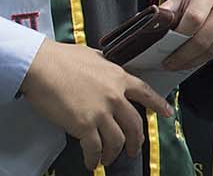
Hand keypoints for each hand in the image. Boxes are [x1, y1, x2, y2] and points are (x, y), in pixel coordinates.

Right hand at [21, 40, 170, 168]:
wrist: (41, 65)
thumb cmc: (60, 59)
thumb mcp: (93, 56)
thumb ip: (105, 65)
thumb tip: (105, 67)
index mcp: (119, 78)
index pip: (146, 94)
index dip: (159, 105)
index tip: (167, 114)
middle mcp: (115, 96)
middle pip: (135, 124)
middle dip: (136, 141)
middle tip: (134, 149)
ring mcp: (101, 112)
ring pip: (118, 140)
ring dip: (114, 153)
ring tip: (109, 159)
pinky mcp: (84, 125)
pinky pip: (95, 148)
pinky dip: (94, 158)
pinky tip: (92, 162)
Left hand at [158, 0, 212, 70]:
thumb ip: (167, 12)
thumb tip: (151, 34)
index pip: (194, 20)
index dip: (178, 38)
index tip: (165, 50)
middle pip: (204, 40)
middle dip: (184, 57)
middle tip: (170, 64)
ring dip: (196, 60)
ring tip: (183, 62)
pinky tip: (204, 52)